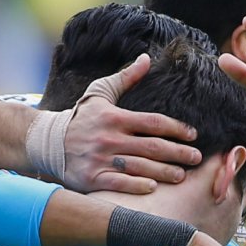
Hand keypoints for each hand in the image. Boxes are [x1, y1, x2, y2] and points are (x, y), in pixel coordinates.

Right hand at [64, 55, 202, 193]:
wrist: (48, 141)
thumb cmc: (81, 117)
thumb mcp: (100, 92)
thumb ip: (126, 78)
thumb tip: (146, 58)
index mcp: (115, 117)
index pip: (154, 122)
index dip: (176, 128)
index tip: (193, 135)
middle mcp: (110, 138)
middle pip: (152, 146)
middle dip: (178, 153)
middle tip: (197, 158)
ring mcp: (101, 159)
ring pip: (140, 166)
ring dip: (164, 172)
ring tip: (182, 175)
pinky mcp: (92, 178)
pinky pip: (119, 183)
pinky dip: (136, 185)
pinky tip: (153, 187)